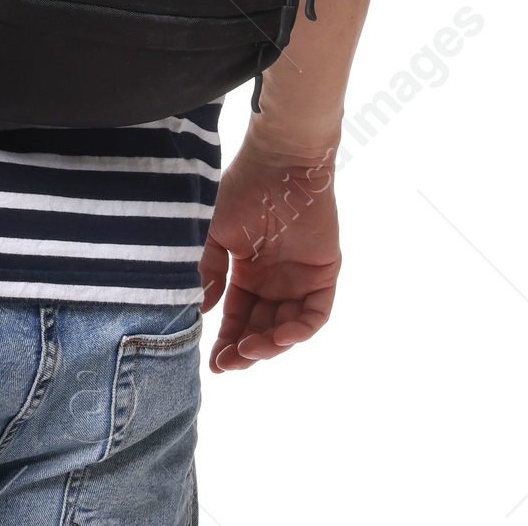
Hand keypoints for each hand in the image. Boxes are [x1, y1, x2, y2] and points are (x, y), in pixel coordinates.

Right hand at [200, 141, 339, 371]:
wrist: (279, 163)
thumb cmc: (241, 189)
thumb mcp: (215, 233)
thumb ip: (210, 271)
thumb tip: (204, 310)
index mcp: (248, 271)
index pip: (238, 316)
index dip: (227, 341)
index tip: (212, 364)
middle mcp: (274, 280)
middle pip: (261, 328)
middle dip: (245, 350)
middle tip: (228, 364)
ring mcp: (300, 279)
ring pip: (288, 327)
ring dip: (269, 345)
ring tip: (249, 351)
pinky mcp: (323, 274)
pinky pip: (315, 313)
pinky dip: (299, 330)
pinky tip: (279, 336)